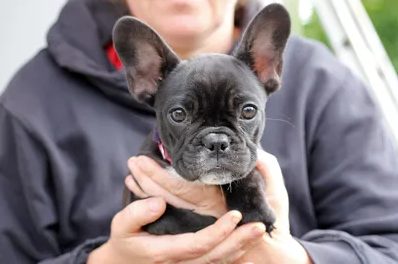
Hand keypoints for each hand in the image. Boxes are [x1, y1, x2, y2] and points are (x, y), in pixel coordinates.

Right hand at [87, 197, 266, 263]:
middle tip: (260, 226)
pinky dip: (233, 256)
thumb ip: (138, 213)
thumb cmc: (124, 241)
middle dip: (239, 242)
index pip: (199, 244)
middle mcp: (180, 263)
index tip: (236, 215)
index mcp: (165, 252)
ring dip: (241, 248)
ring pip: (219, 262)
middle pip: (216, 257)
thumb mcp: (122, 225)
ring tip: (259, 232)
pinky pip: (216, 263)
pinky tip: (247, 247)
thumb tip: (159, 202)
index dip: (219, 232)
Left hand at [126, 149, 312, 263]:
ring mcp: (199, 224)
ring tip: (131, 170)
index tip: (142, 161)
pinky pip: (171, 213)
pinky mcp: (197, 228)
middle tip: (132, 161)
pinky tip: (140, 189)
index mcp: (219, 205)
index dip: (160, 175)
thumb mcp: (276, 195)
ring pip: (167, 205)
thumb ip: (268, 172)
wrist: (271, 255)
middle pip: (169, 196)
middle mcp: (204, 215)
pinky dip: (153, 202)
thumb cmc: (274, 221)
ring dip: (148, 189)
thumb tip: (255, 154)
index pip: (182, 188)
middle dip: (149, 179)